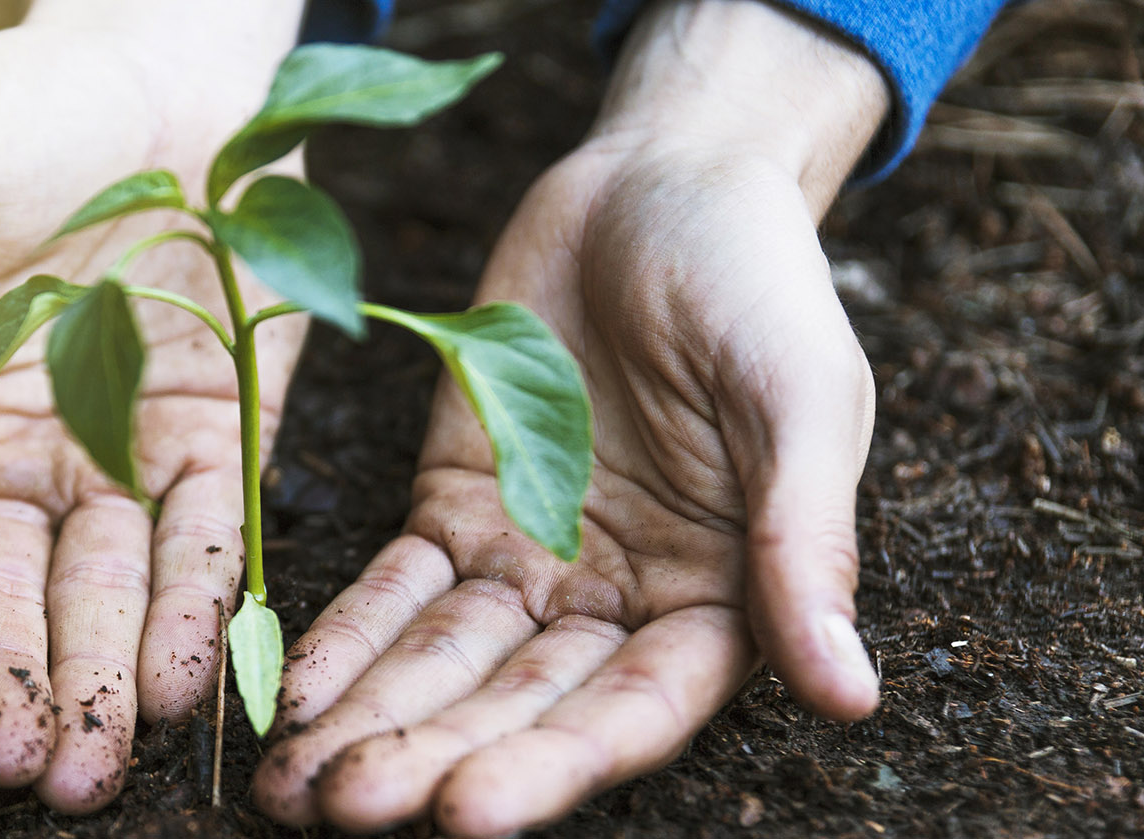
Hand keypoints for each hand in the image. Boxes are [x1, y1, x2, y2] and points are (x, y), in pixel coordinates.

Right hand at [0, 1, 304, 812]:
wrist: (153, 62)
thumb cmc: (2, 122)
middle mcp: (19, 456)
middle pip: (8, 592)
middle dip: (12, 681)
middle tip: (19, 764)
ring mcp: (121, 452)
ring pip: (108, 589)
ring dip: (103, 677)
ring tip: (97, 762)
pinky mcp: (218, 434)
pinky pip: (209, 536)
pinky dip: (201, 608)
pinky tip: (187, 680)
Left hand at [251, 1, 890, 833]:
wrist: (661, 180)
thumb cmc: (760, 283)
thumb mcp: (803, 401)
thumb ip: (805, 545)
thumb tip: (852, 694)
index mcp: (720, 598)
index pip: (633, 708)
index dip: (554, 764)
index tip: (469, 815)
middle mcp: (617, 601)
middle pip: (518, 703)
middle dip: (432, 758)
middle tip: (345, 811)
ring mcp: (528, 556)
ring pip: (443, 663)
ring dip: (370, 722)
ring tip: (292, 791)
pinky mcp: (453, 502)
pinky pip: (392, 587)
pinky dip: (342, 639)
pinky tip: (290, 696)